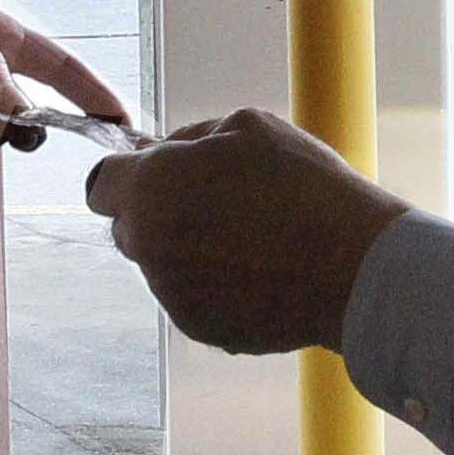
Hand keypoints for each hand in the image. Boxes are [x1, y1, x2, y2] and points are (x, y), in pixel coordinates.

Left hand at [82, 109, 409, 355]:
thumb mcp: (247, 126)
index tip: (152, 176)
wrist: (353, 267)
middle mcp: (150, 246)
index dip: (126, 177)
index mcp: (152, 189)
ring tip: (251, 238)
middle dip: (158, 214)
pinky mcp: (199, 328)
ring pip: (163, 266)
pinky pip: (192, 299)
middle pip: (129, 229)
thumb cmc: (304, 189)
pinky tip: (260, 270)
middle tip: (214, 201)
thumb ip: (190, 137)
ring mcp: (172, 293)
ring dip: (190, 251)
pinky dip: (214, 286)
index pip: (100, 186)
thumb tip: (165, 150)